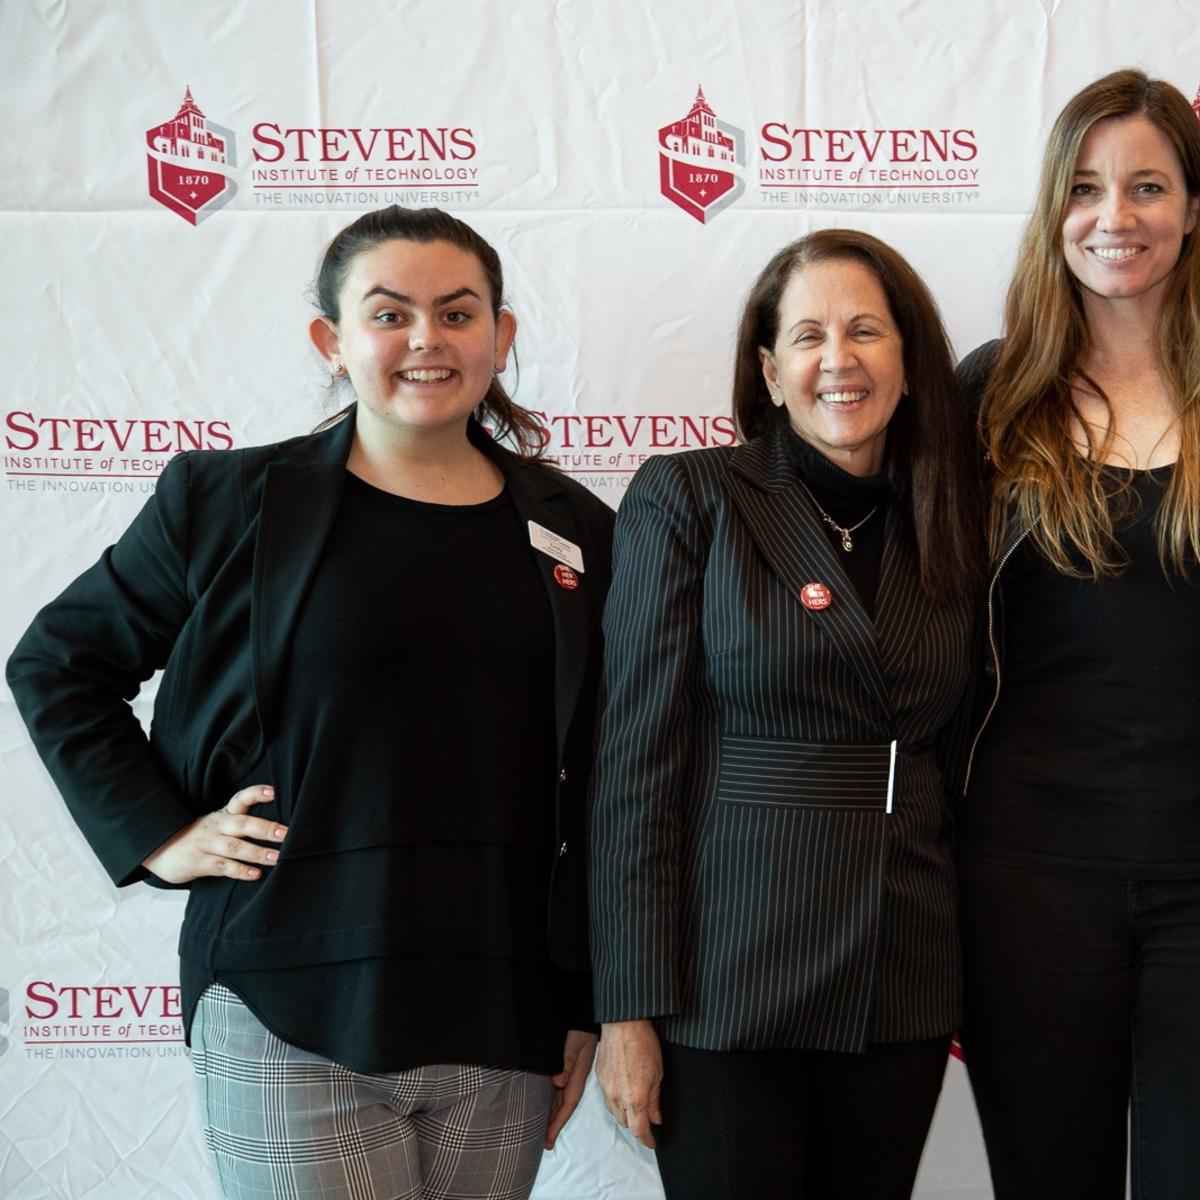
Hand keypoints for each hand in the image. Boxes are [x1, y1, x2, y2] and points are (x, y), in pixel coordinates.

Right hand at [142, 784, 285, 883]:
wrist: (160, 849)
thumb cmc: (200, 836)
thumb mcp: (218, 824)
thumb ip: (241, 822)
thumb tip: (277, 827)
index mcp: (223, 814)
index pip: (240, 799)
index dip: (256, 794)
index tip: (274, 792)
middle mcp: (216, 826)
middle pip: (242, 824)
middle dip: (265, 828)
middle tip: (286, 833)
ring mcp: (207, 844)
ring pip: (235, 847)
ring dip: (257, 853)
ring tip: (277, 857)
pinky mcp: (199, 863)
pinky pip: (223, 866)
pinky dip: (240, 871)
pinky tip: (255, 874)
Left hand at [545, 1029, 596, 1149]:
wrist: (583, 1013)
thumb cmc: (579, 1028)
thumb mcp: (574, 1043)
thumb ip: (567, 1061)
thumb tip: (558, 1082)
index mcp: (578, 1075)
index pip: (567, 1104)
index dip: (558, 1122)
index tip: (548, 1139)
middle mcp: (573, 1077)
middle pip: (563, 1105)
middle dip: (554, 1124)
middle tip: (544, 1143)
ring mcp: (569, 1071)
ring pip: (559, 1098)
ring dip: (551, 1113)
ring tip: (542, 1130)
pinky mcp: (563, 1065)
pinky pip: (556, 1087)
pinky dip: (550, 1099)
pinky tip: (543, 1104)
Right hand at [595, 1019, 662, 1147]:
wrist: (623, 1024)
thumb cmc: (644, 1044)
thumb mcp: (658, 1074)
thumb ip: (655, 1100)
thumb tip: (655, 1118)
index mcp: (635, 1098)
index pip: (639, 1130)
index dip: (646, 1139)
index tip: (652, 1142)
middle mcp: (618, 1097)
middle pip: (625, 1124)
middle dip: (636, 1127)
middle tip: (646, 1124)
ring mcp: (606, 1088)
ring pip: (614, 1113)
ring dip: (624, 1116)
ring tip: (634, 1111)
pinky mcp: (599, 1078)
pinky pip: (606, 1099)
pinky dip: (615, 1103)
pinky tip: (622, 1095)